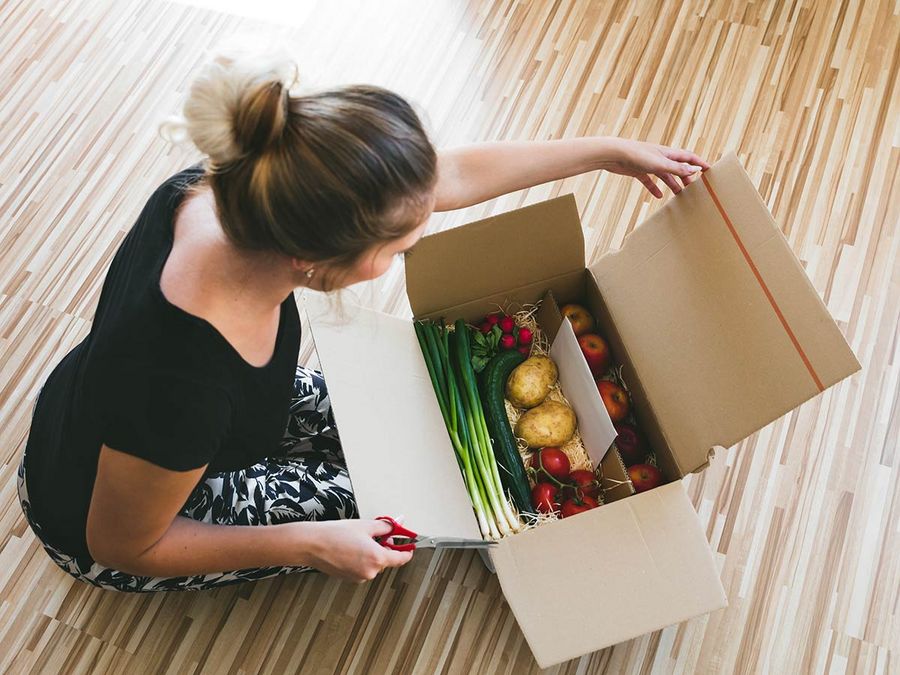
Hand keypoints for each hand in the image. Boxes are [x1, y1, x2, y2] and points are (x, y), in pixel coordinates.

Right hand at [299, 518, 413, 582]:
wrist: (312, 544)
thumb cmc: (335, 534)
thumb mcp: (365, 525)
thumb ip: (385, 527)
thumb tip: (396, 524)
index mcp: (377, 558)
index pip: (401, 558)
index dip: (407, 551)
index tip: (410, 546)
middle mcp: (370, 572)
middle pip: (386, 560)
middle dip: (385, 547)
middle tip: (379, 534)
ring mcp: (359, 577)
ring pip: (373, 564)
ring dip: (371, 553)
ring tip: (358, 540)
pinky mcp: (350, 579)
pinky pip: (362, 568)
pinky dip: (361, 559)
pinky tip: (350, 548)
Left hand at [600, 138, 710, 197]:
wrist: (613, 155)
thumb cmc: (636, 155)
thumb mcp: (660, 163)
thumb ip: (677, 168)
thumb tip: (694, 169)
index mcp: (668, 153)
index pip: (688, 157)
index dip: (699, 163)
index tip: (709, 170)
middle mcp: (660, 157)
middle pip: (678, 167)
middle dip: (687, 177)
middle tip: (695, 188)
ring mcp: (649, 164)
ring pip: (665, 175)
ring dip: (673, 184)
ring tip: (679, 195)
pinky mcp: (638, 171)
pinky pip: (649, 181)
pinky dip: (654, 188)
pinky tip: (657, 196)